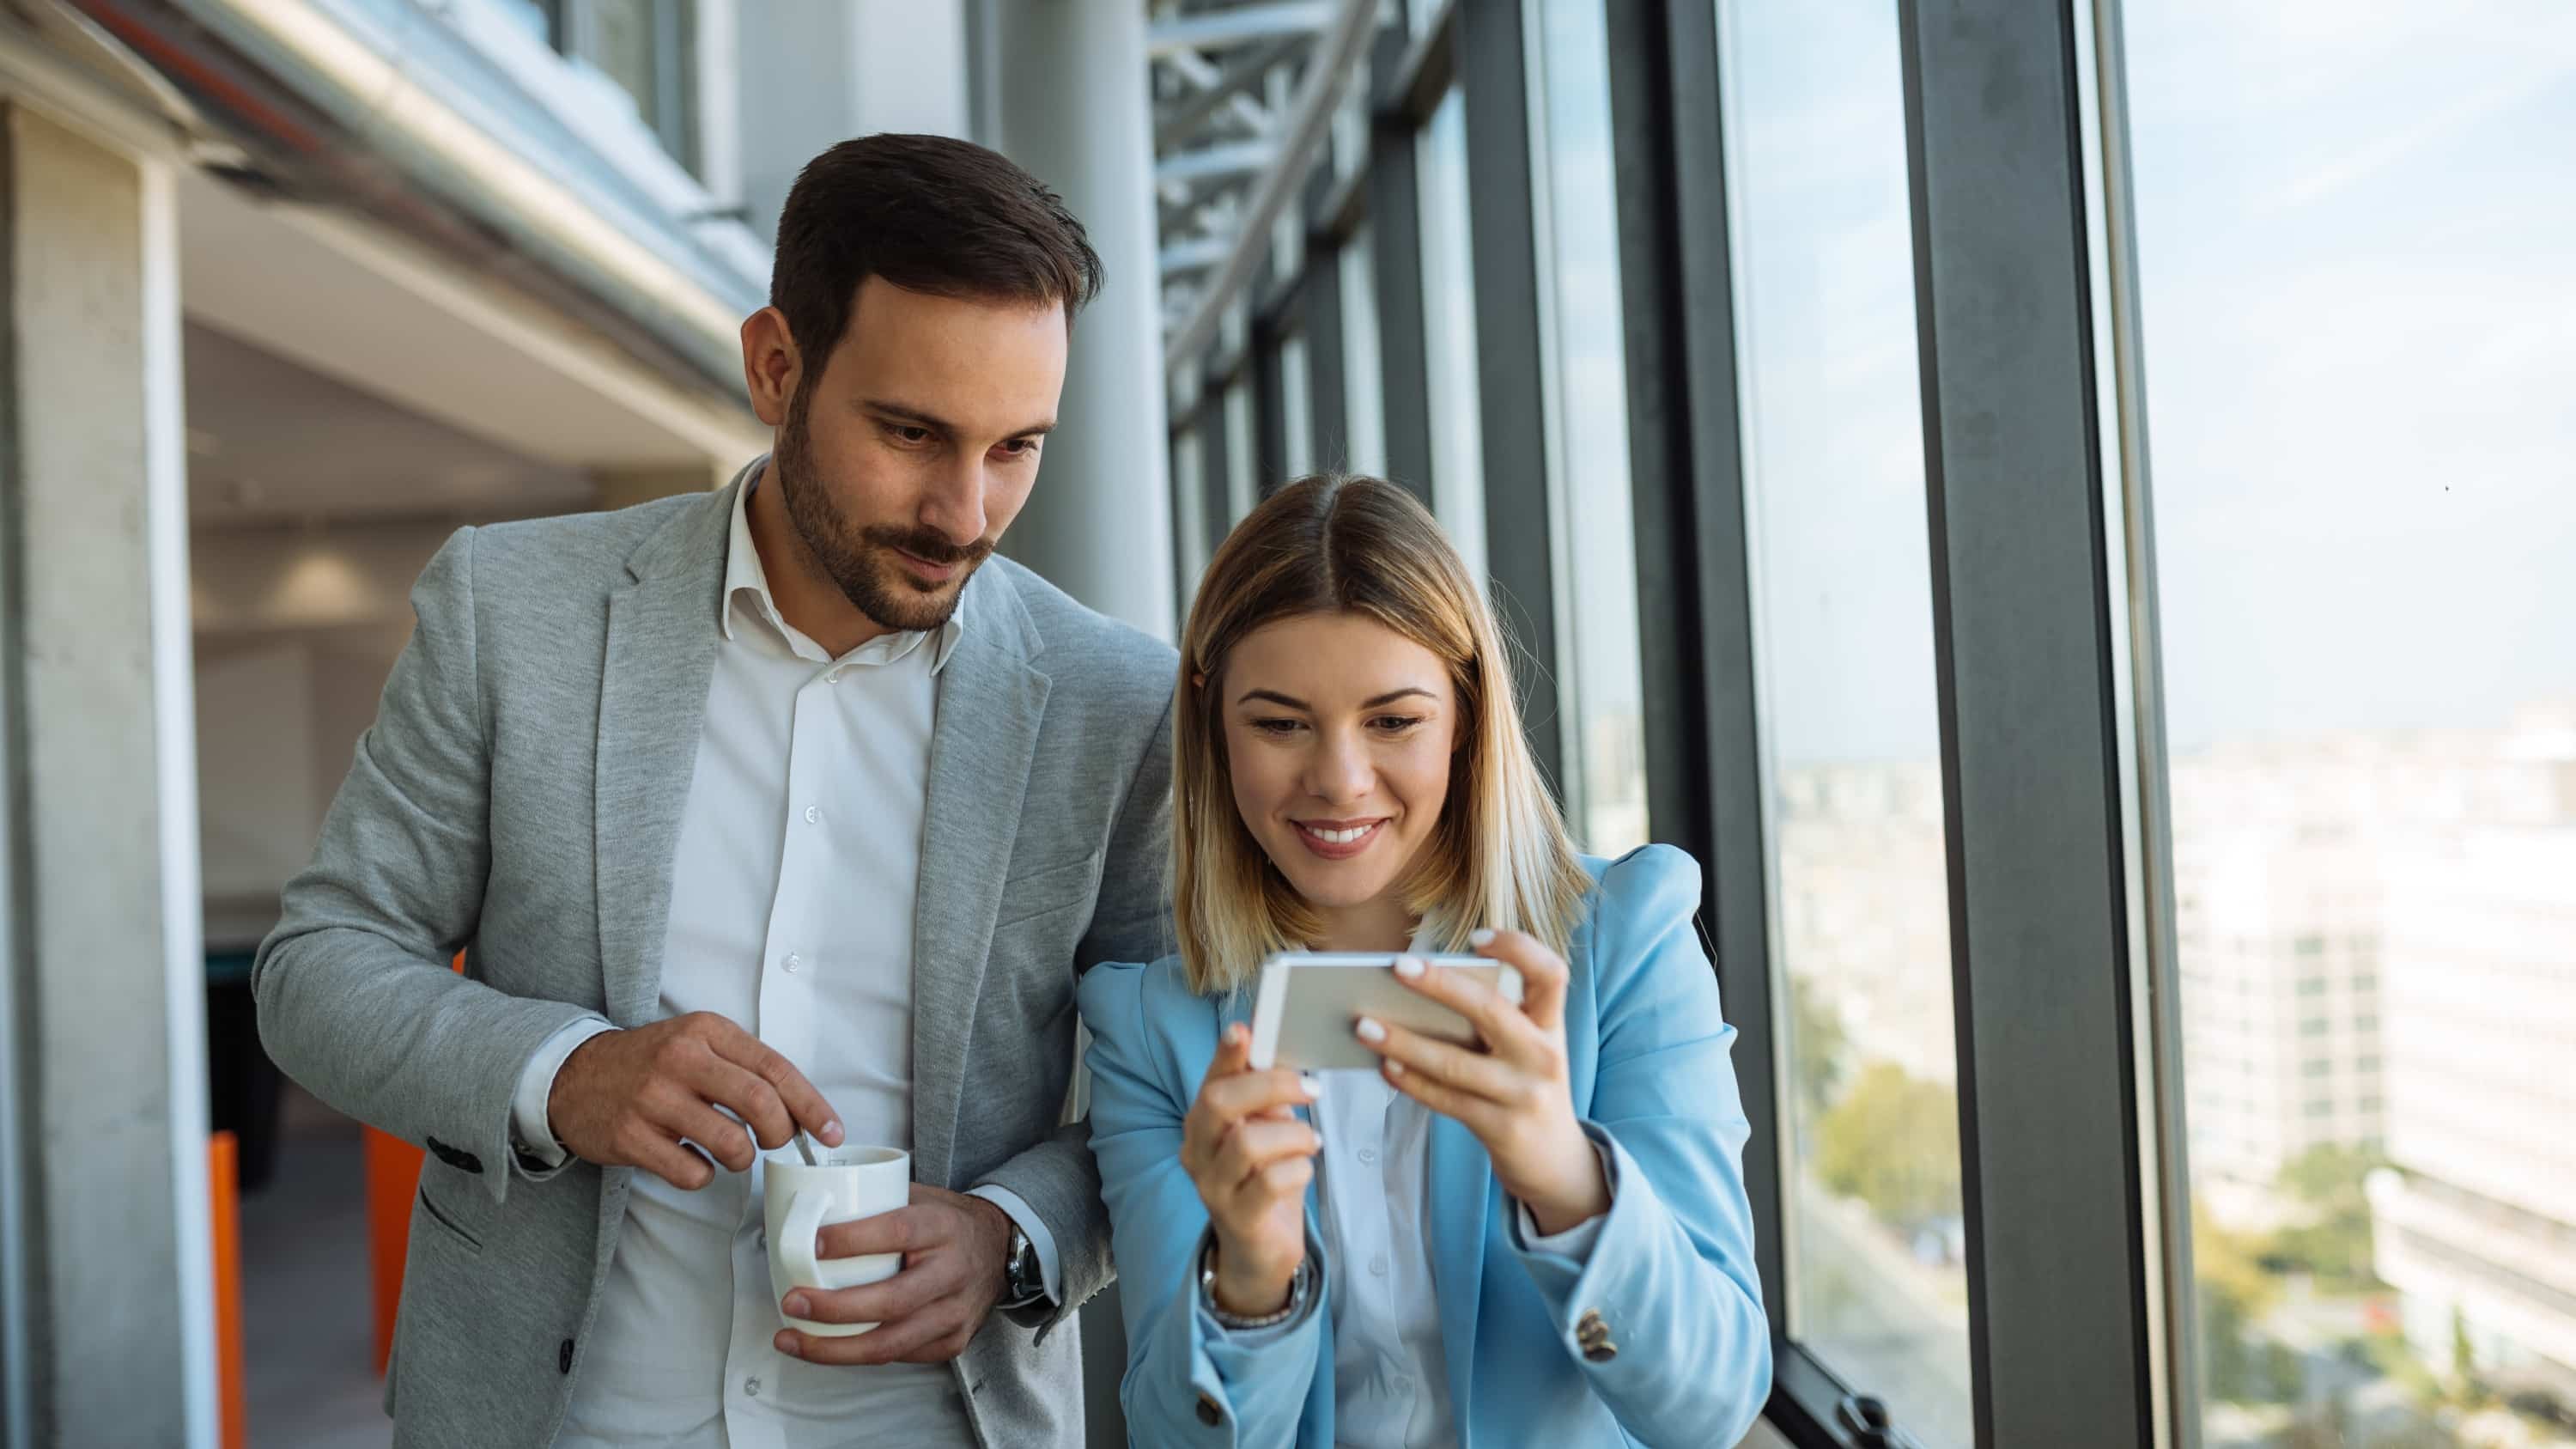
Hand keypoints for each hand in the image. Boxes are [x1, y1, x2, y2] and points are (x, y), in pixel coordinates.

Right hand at [547, 1012, 841, 1189]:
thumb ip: (744, 1068)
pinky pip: (690, 1172)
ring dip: (742, 1159)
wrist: (572, 1076)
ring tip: (730, 1153)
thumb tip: (801, 1112)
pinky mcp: (629, 1137)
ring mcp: (652, 1098)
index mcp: (706, 1031)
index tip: (832, 1132)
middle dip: (780, 1133)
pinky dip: (702, 1176)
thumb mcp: (697, 1043)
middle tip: (775, 1143)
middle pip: (759, 1103)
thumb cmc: (651, 1064)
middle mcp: (680, 1058)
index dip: (811, 1105)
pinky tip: (690, 1161)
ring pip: (730, 1143)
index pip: (775, 1067)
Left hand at [773, 1186, 1013, 1363]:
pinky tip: (826, 1347)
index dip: (851, 1240)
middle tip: (792, 1303)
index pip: (897, 1233)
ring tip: (792, 1340)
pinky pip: (897, 1356)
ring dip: (833, 1347)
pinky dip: (855, 1355)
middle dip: (833, 1308)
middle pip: (891, 1300)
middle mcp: (953, 1272)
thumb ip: (877, 1202)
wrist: (998, 1250)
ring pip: (889, 1343)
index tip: (811, 1245)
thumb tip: (812, 1209)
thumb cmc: (947, 1224)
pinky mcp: (951, 1342)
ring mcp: (955, 1313)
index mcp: (943, 1228)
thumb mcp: (921, 1198)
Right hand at [1180, 1023, 1319, 1314]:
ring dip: (1294, 1134)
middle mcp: (1198, 1151)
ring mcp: (1213, 1187)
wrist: (1259, 1248)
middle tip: (1311, 1088)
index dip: (1226, 1054)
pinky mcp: (1237, 1218)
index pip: (1211, 1080)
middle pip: (1220, 1103)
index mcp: (1203, 1122)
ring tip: (1312, 1141)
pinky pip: (1270, 1182)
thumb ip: (1265, 1094)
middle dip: (1270, 1086)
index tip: (1245, 1030)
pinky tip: (1304, 1169)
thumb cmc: (1265, 1178)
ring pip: (1248, 1143)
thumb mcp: (1266, 1128)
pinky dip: (1298, 1168)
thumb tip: (1275, 1049)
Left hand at [1359, 931, 1608, 1235]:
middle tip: (1396, 967)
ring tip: (1363, 1025)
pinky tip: (1383, 1065)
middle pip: (1491, 1010)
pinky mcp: (1501, 1128)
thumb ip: (1492, 1019)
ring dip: (1405, 1042)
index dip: (1519, 948)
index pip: (1550, 973)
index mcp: (1550, 1024)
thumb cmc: (1525, 1085)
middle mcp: (1543, 1055)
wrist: (1556, 1160)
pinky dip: (1411, 1081)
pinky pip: (1446, 1100)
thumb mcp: (1526, 1047)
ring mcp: (1523, 1094)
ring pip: (1455, 1063)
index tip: (1477, 938)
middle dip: (1441, 985)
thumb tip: (1417, 988)